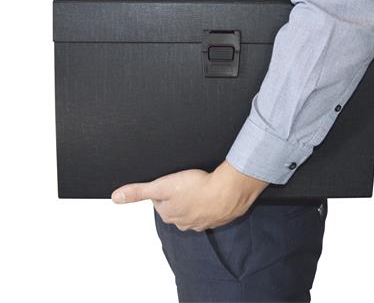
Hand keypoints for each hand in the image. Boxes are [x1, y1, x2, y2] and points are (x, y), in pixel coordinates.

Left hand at [111, 160, 268, 230]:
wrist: (229, 191)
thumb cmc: (197, 187)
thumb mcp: (162, 186)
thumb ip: (139, 191)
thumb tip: (116, 197)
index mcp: (169, 215)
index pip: (160, 201)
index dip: (165, 188)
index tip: (172, 180)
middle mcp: (184, 223)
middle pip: (176, 206)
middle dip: (179, 194)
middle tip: (186, 180)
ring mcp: (202, 222)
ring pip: (193, 209)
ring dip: (195, 199)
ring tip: (200, 185)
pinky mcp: (218, 218)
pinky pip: (210, 210)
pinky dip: (210, 203)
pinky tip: (212, 192)